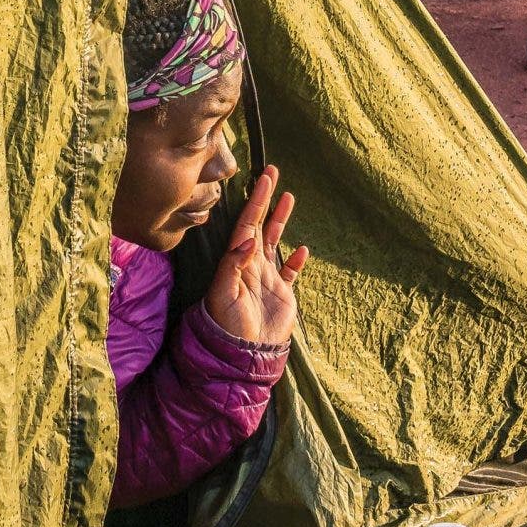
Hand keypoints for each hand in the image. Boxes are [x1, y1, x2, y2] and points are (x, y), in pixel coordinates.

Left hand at [203, 165, 305, 345]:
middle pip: (259, 225)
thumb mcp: (224, 294)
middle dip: (265, 199)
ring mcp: (267, 277)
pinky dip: (296, 260)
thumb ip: (233, 266)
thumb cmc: (227, 325)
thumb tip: (249, 240)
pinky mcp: (281, 293)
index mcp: (236, 261)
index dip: (254, 201)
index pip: (246, 224)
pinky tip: (303, 250)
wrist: (244, 355)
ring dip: (280, 220)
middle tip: (271, 172)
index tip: (262, 179)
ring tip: (288, 197)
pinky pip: (290, 271)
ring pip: (274, 241)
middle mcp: (251, 264)